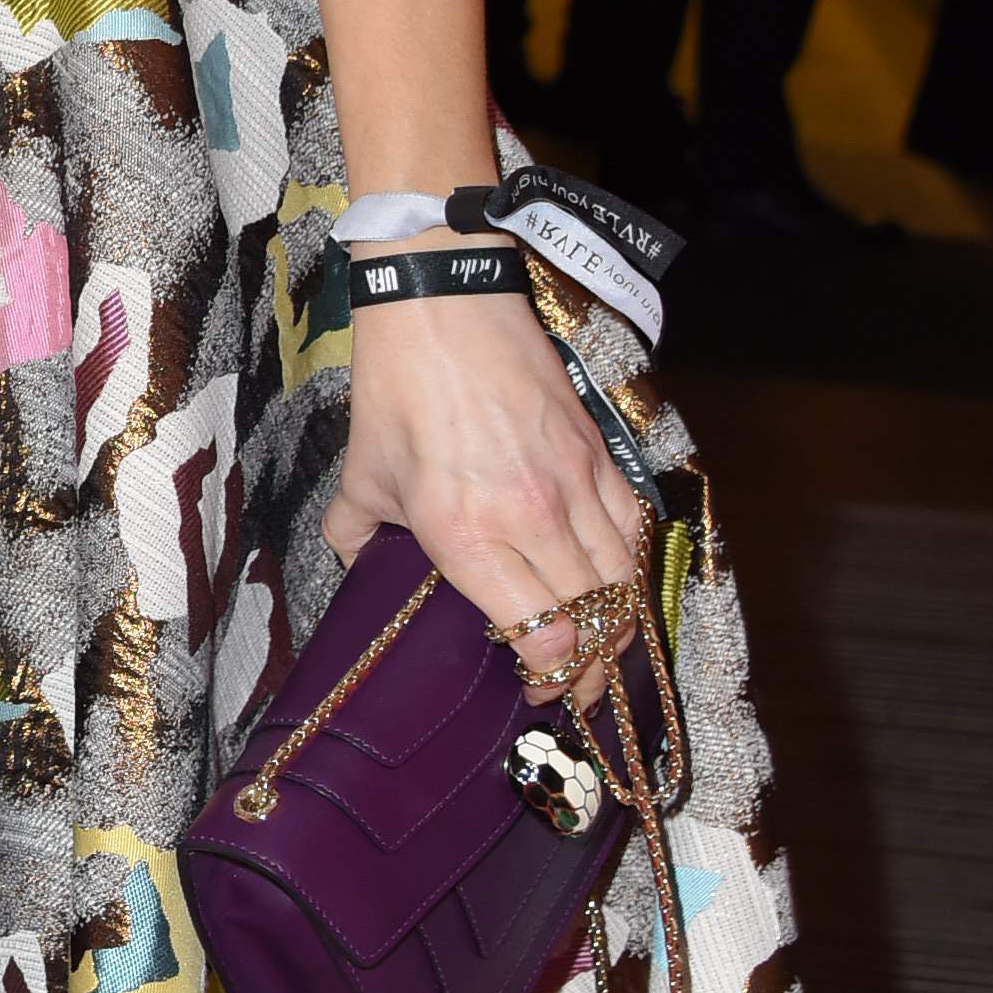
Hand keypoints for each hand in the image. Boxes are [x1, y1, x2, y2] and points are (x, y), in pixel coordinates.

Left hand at [325, 291, 653, 688]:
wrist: (445, 304)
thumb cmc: (398, 392)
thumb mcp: (362, 477)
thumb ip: (359, 538)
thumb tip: (363, 570)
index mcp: (468, 535)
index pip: (543, 636)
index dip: (548, 678)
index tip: (532, 687)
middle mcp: (531, 518)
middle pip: (594, 623)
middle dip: (589, 672)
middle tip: (572, 688)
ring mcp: (574, 485)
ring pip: (624, 583)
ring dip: (616, 626)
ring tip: (598, 647)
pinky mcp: (598, 454)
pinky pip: (633, 531)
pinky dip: (629, 569)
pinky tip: (612, 583)